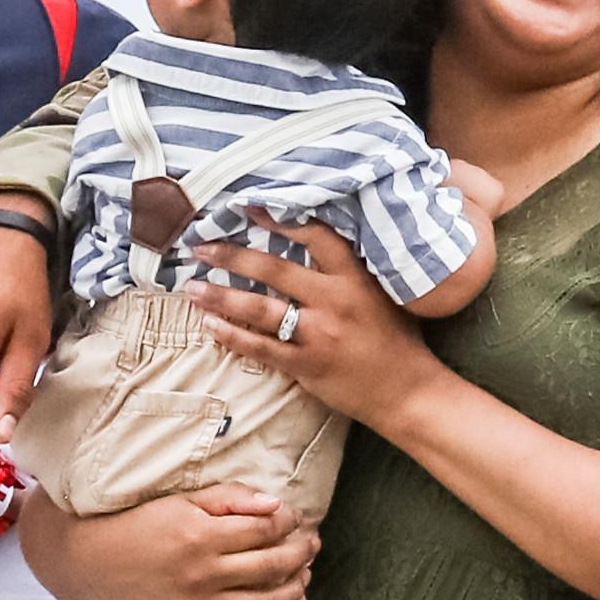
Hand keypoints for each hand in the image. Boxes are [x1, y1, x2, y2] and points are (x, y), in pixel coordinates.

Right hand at [48, 485, 318, 599]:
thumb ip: (230, 498)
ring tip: (306, 574)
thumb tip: (277, 505)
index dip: (288, 521)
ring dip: (295, 589)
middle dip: (301, 551)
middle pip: (271, 564)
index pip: (263, 529)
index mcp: (201, 537)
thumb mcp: (185, 501)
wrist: (106, 564)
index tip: (295, 517)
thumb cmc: (149, 525)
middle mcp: (202, 575)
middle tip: (312, 542)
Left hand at [187, 224, 439, 427]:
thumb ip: (351, 269)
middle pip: (274, 271)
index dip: (281, 219)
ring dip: (220, 297)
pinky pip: (260, 348)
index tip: (249, 207)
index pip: (315, 238)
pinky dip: (232, 336)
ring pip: (259, 310)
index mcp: (355, 279)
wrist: (408, 392)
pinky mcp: (306, 366)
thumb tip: (316, 242)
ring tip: (191, 287)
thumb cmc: (398, 339)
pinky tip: (209, 326)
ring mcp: (318, 335)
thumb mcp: (383, 293)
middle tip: (200, 246)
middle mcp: (333, 303)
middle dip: (232, 257)